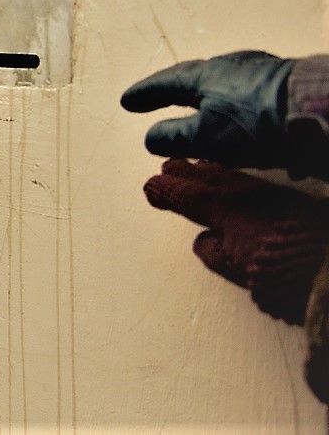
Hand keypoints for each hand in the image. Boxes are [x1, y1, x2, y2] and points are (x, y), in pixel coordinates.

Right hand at [121, 51, 295, 169]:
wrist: (319, 110)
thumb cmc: (258, 122)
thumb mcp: (206, 135)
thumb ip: (174, 137)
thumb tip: (150, 138)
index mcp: (208, 74)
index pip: (167, 82)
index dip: (145, 93)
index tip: (126, 102)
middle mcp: (233, 67)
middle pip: (196, 81)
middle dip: (176, 95)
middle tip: (158, 103)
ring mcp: (263, 74)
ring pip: (225, 88)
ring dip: (208, 105)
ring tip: (201, 120)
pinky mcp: (287, 88)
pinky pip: (249, 98)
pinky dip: (235, 112)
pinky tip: (242, 127)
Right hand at [143, 158, 328, 324]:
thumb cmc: (285, 269)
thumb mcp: (239, 268)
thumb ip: (214, 252)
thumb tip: (203, 240)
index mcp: (219, 206)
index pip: (181, 194)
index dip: (163, 191)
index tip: (151, 189)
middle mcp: (238, 191)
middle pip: (200, 175)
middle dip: (181, 173)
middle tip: (166, 171)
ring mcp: (264, 190)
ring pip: (224, 172)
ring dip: (205, 170)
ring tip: (194, 167)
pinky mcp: (286, 195)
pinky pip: (244, 176)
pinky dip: (228, 174)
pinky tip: (231, 178)